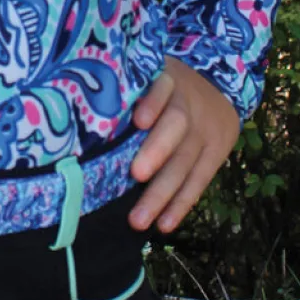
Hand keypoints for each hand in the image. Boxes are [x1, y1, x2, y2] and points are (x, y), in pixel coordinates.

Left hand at [127, 56, 240, 232]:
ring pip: (184, 162)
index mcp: (168, 79)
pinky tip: (163, 224)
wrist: (220, 85)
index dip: (153, 102)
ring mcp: (205, 130)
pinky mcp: (217, 152)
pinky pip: (199, 181)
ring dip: (162, 193)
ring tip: (138, 220)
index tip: (137, 120)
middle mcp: (189, 103)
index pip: (162, 86)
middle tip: (135, 174)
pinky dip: (180, 204)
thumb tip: (79, 113)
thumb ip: (126, 90)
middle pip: (176, 126)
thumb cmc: (165, 87)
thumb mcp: (151, 74)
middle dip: (157, 151)